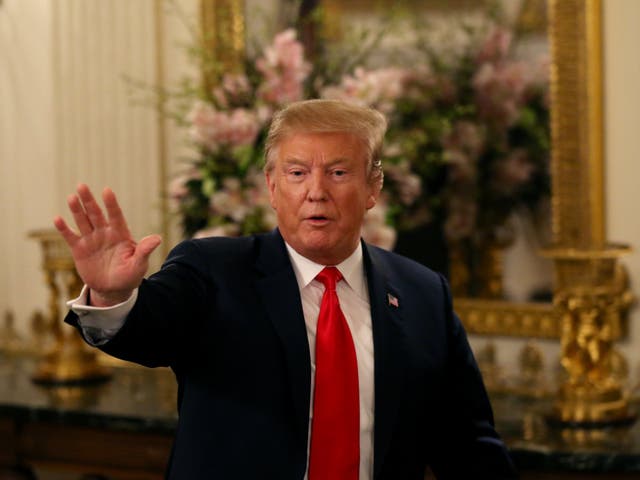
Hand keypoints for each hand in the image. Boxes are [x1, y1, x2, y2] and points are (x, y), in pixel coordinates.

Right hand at [53, 184, 161, 306]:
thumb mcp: (139, 264)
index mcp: (121, 234)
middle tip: (82, 185)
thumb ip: (145, 251)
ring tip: (71, 197)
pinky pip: (70, 236)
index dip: (111, 204)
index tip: (107, 191)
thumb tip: (158, 239)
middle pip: (96, 214)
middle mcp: (105, 233)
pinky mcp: (79, 249)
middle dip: (89, 200)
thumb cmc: (130, 275)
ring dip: (77, 210)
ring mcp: (91, 240)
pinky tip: (57, 219)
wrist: (113, 289)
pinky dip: (64, 228)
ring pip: (83, 221)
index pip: (116, 216)